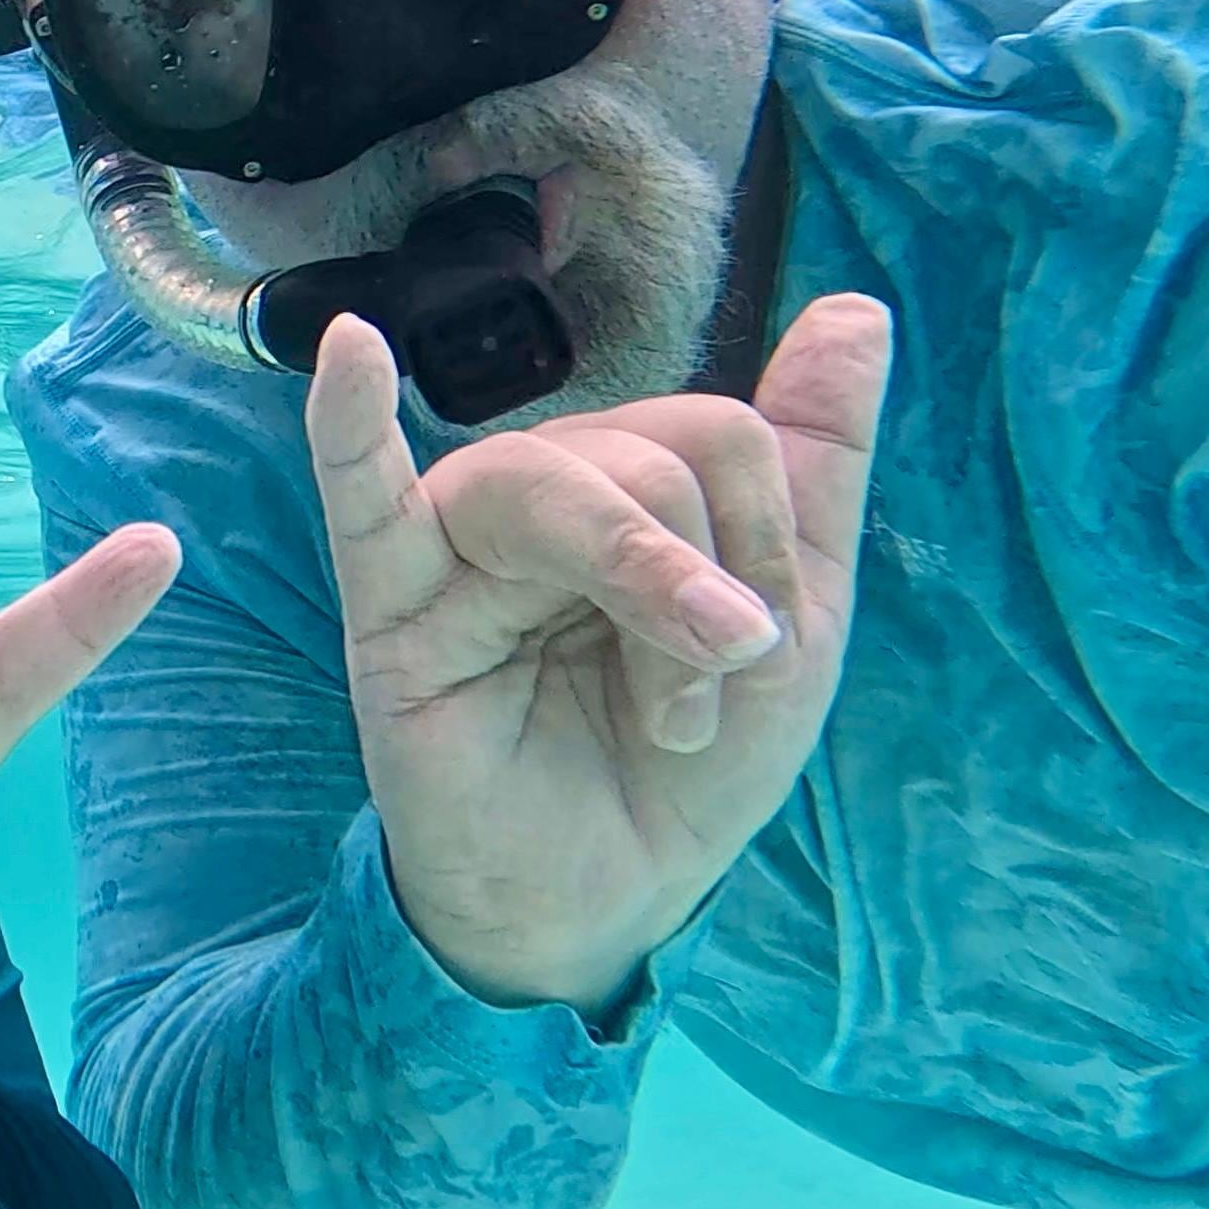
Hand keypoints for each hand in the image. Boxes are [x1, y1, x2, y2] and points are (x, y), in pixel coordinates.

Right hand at [308, 295, 891, 1017]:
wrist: (608, 899)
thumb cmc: (681, 759)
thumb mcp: (785, 617)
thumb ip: (812, 462)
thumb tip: (859, 308)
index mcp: (627, 480)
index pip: (712, 432)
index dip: (766, 539)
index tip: (760, 651)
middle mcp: (540, 491)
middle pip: (642, 453)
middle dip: (706, 584)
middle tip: (702, 707)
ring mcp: (454, 541)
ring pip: (550, 484)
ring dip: (642, 587)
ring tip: (676, 711)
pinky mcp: (390, 608)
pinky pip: (361, 495)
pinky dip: (349, 421)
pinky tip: (352, 352)